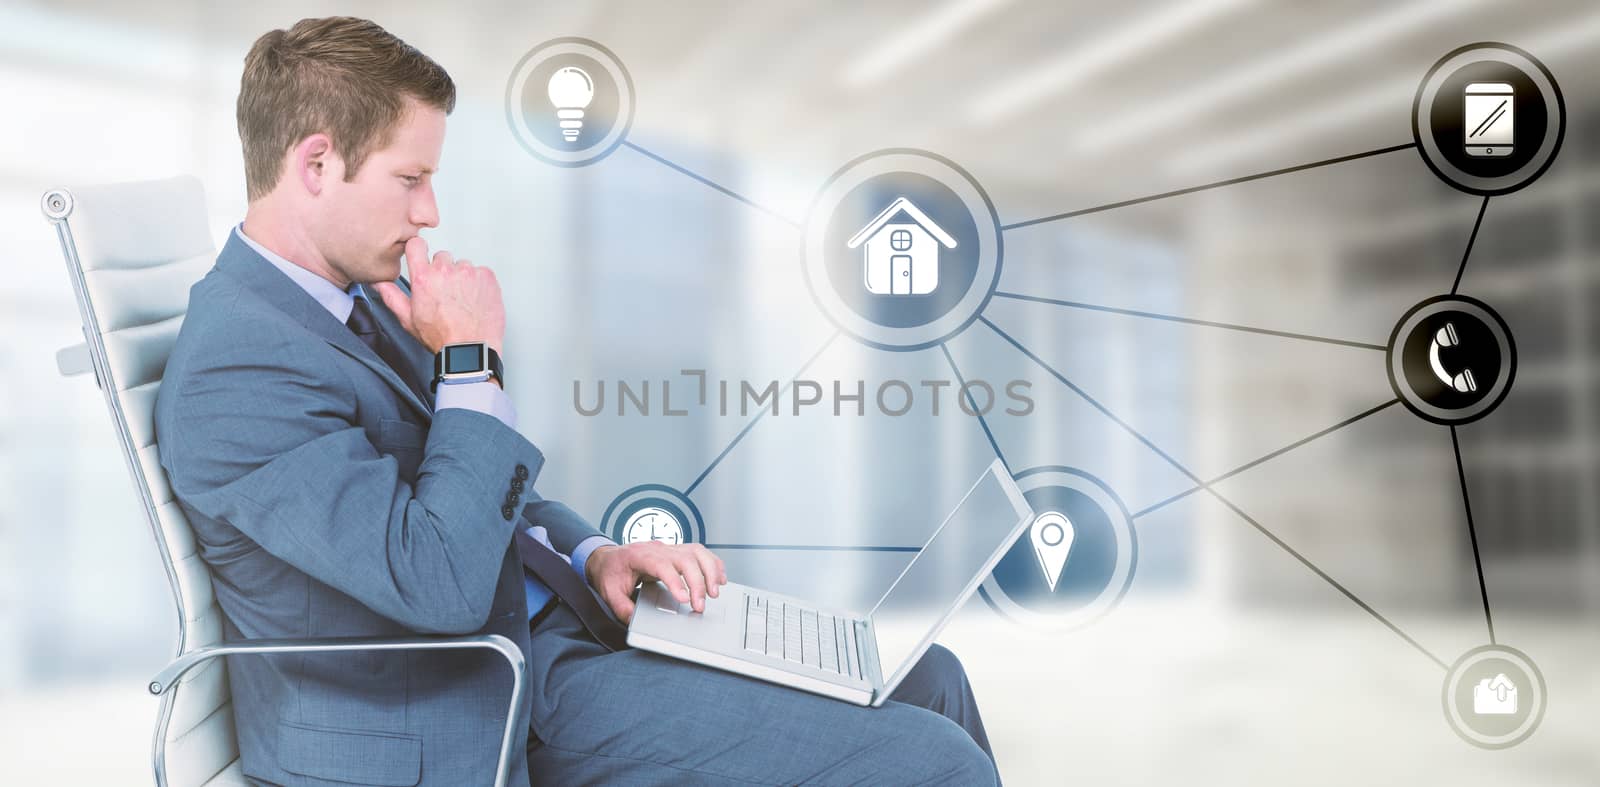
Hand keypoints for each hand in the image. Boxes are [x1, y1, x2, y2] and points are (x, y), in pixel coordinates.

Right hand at [371, 236, 505, 354]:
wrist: (470, 348)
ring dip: (462, 278)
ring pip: (462, 265)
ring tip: (462, 300)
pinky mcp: (486, 276)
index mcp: (424, 278)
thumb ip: (391, 296)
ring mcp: (468, 272)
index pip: (416, 244)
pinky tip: (475, 300)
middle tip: (445, 292)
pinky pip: (481, 272)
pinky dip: (479, 283)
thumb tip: (379, 283)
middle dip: (443, 271)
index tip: (421, 255)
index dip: (418, 250)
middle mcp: (445, 271)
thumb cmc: (442, 337)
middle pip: (442, 257)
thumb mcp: (408, 319)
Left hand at [585, 542, 727, 623]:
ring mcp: (669, 549)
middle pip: (685, 558)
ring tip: (715, 592)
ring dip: (710, 571)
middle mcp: (658, 549)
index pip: (662, 565)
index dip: (676, 581)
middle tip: (700, 605)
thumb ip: (622, 608)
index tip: (684, 599)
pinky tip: (719, 578)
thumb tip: (636, 621)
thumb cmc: (611, 572)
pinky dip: (713, 564)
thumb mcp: (610, 592)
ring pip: (697, 552)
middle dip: (697, 582)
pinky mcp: (677, 552)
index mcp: (639, 555)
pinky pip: (700, 553)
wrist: (608, 559)